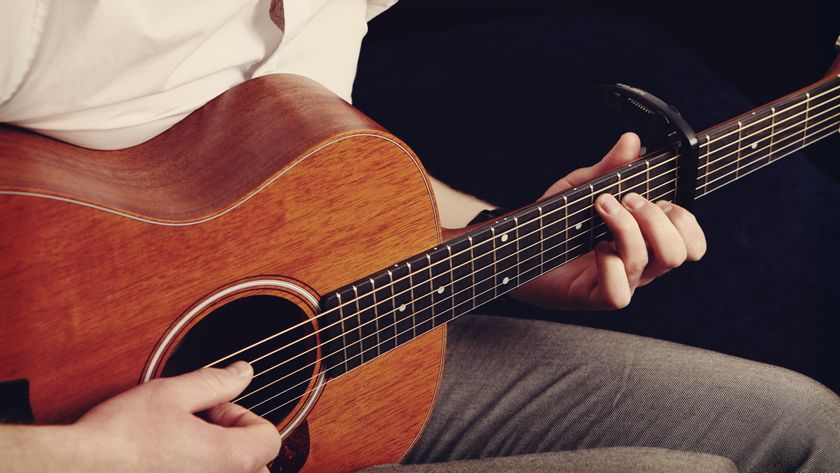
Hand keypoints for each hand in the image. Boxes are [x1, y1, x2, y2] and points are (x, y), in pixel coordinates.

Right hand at [73, 361, 280, 472]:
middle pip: (255, 465)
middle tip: (194, 426)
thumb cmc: (118, 438)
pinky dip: (195, 472)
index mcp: (229, 460)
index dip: (243, 416)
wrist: (73, 472)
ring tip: (179, 446)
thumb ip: (215, 382)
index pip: (269, 438)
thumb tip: (243, 372)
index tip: (211, 409)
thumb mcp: (170, 393)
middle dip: (234, 441)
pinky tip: (165, 463)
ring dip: (215, 460)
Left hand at [511, 132, 706, 309]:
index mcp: (646, 241)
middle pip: (679, 253)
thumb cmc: (554, 223)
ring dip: (627, 228)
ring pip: (650, 265)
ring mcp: (620, 282)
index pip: (693, 242)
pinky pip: (618, 292)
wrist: (515, 250)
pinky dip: (609, 265)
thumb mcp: (581, 188)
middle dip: (654, 218)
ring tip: (601, 209)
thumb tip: (632, 141)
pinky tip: (593, 247)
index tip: (653, 196)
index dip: (683, 219)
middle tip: (624, 199)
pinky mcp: (594, 297)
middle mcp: (640, 264)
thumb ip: (609, 168)